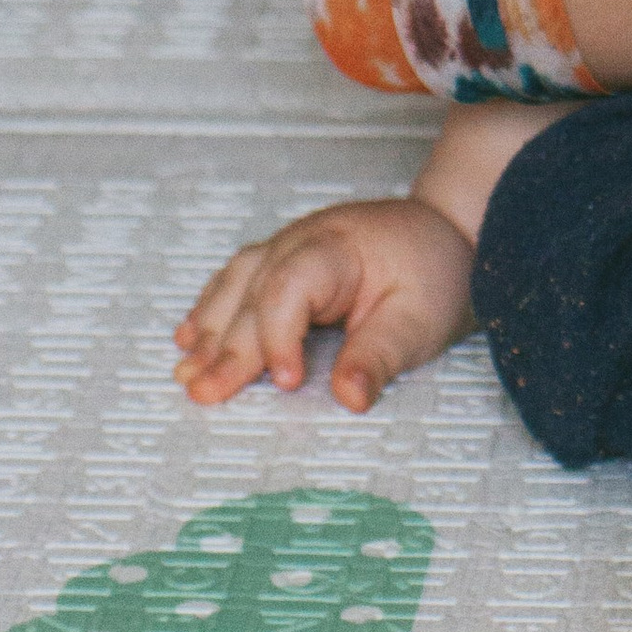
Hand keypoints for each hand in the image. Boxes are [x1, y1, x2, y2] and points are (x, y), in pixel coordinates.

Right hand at [173, 197, 474, 412]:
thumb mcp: (420, 319)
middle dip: (227, 347)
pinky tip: (189, 339)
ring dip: (209, 330)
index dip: (279, 337)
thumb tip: (349, 399)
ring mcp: (287, 245)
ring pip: (235, 284)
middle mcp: (301, 240)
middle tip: (203, 393)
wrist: (444, 231)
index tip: (286, 382)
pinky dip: (210, 309)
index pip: (290, 288)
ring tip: (188, 374)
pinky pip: (236, 280)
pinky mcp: (281, 259)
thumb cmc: (434, 272)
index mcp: (336, 248)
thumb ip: (380, 356)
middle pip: (253, 293)